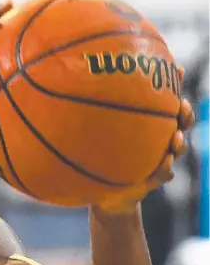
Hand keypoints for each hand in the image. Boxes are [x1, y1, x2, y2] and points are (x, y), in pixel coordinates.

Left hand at [93, 72, 195, 215]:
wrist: (104, 192)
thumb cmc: (98, 156)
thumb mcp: (95, 133)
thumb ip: (94, 111)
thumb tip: (79, 76)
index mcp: (147, 125)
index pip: (165, 102)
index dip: (174, 86)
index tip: (177, 72)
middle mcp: (157, 139)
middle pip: (182, 123)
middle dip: (185, 115)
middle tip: (180, 107)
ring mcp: (159, 159)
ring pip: (178, 148)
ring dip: (179, 143)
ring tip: (175, 139)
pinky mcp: (155, 178)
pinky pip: (166, 174)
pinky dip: (166, 169)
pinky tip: (163, 164)